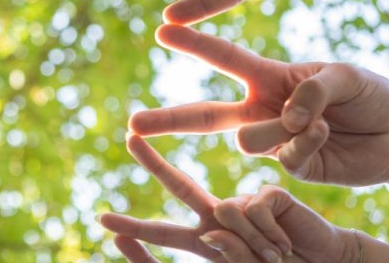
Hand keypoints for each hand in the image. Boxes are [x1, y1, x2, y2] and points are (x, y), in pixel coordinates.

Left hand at [101, 135, 354, 262]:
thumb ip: (228, 257)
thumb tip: (211, 232)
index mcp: (208, 236)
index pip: (164, 233)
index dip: (135, 230)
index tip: (104, 221)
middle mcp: (222, 214)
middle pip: (181, 186)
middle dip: (155, 162)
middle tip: (130, 138)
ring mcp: (246, 202)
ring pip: (226, 215)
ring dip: (251, 246)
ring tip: (274, 256)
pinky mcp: (270, 194)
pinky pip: (254, 210)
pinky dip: (267, 233)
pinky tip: (284, 241)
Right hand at [129, 25, 388, 186]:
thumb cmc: (372, 95)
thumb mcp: (347, 76)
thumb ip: (313, 89)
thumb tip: (286, 117)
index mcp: (270, 75)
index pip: (224, 57)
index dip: (193, 43)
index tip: (162, 29)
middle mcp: (263, 108)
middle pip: (205, 116)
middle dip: (168, 121)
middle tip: (132, 127)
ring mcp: (276, 141)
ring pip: (250, 140)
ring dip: (280, 130)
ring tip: (316, 122)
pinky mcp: (293, 168)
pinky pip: (284, 158)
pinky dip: (307, 143)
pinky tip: (326, 135)